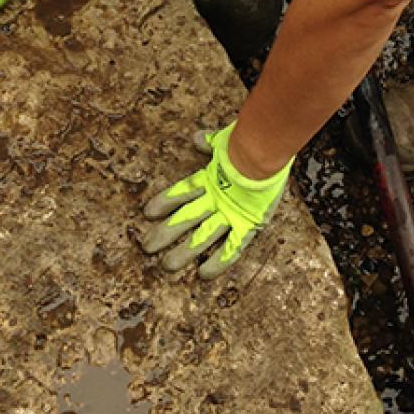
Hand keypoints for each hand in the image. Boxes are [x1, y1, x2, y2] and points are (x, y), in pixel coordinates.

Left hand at [141, 122, 291, 278]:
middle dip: (164, 233)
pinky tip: (203, 275)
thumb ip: (210, 141)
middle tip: (146, 247)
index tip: (147, 213)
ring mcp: (230, 213)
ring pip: (202, 236)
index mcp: (211, 178)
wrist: (266, 152)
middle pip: (184, 218)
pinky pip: (232, 248)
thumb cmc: (249, 141)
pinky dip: (219, 262)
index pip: (181, 192)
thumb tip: (196, 139)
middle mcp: (216, 198)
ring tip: (166, 266)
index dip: (164, 202)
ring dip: (184, 252)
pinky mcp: (248, 224)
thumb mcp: (227, 138)